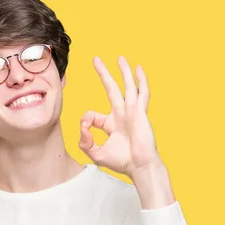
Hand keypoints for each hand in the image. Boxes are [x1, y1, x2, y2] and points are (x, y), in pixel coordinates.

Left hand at [78, 56, 161, 178]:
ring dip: (123, 71)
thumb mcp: (96, 153)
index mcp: (110, 124)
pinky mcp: (140, 112)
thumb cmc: (121, 162)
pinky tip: (138, 69)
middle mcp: (121, 114)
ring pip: (127, 86)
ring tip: (119, 57)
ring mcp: (132, 111)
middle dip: (103, 74)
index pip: (92, 115)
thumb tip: (82, 128)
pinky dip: (141, 80)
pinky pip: (142, 93)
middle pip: (111, 88)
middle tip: (95, 59)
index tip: (85, 129)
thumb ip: (85, 142)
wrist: (139, 166)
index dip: (85, 120)